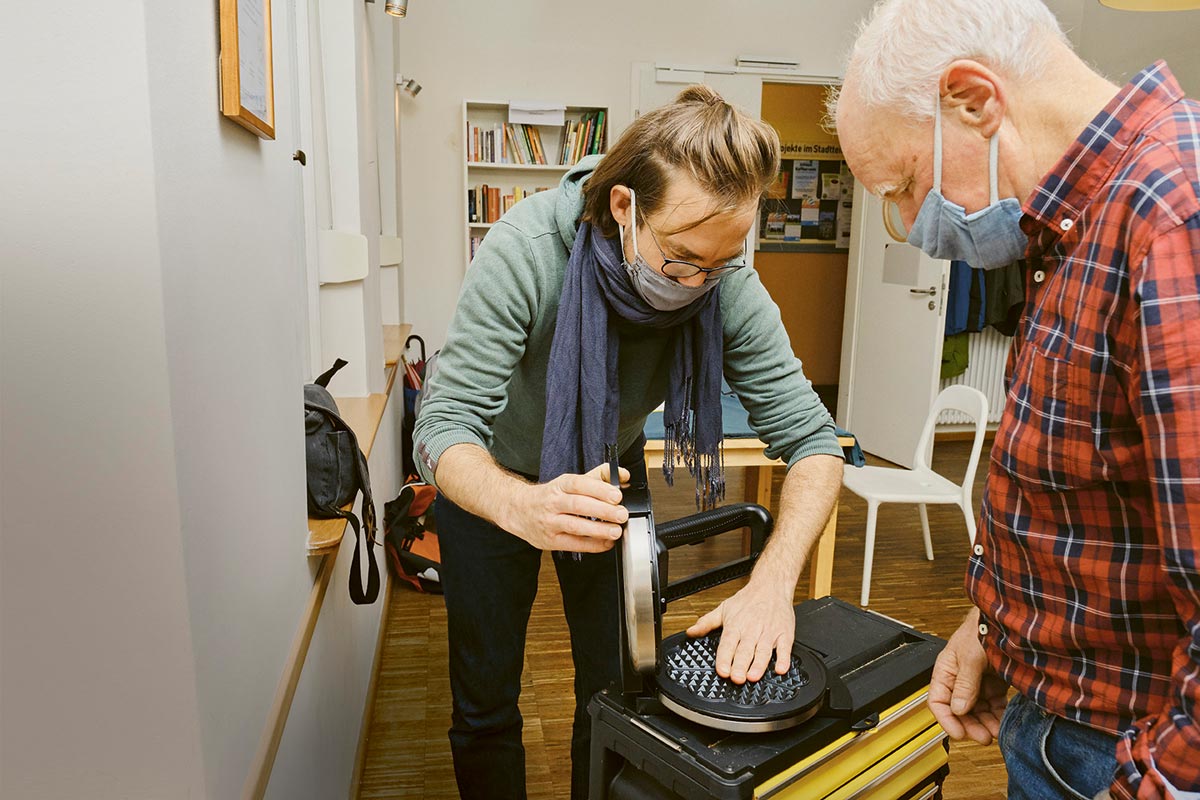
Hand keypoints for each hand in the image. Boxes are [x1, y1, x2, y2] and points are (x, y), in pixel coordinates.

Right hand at [502, 463, 629, 551]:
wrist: (518, 510)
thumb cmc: (550, 496)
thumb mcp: (570, 482)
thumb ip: (599, 477)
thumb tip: (624, 476)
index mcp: (560, 485)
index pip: (579, 484)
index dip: (599, 489)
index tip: (617, 495)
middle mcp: (553, 502)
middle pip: (578, 505)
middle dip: (603, 510)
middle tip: (621, 514)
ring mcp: (550, 522)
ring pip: (575, 526)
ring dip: (598, 529)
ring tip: (616, 531)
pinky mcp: (550, 540)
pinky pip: (573, 544)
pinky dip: (592, 545)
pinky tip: (606, 543)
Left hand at [687, 578, 795, 683]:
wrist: (771, 585)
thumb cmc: (748, 599)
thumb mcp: (723, 609)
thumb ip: (706, 622)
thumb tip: (690, 632)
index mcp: (736, 625)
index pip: (728, 644)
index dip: (724, 658)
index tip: (722, 670)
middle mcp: (752, 629)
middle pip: (745, 650)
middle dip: (740, 665)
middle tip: (736, 678)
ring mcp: (769, 632)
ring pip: (763, 651)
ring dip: (759, 665)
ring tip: (753, 676)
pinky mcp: (784, 633)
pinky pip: (785, 648)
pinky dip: (783, 659)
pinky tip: (780, 669)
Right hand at [928, 609, 1008, 744]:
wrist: (1007, 618)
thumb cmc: (982, 628)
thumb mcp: (970, 656)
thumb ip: (965, 684)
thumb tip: (958, 708)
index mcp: (946, 670)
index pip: (938, 700)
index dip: (946, 719)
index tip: (958, 734)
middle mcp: (960, 678)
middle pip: (959, 710)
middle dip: (970, 725)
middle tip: (983, 737)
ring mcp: (978, 681)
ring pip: (978, 710)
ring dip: (985, 723)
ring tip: (996, 732)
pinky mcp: (995, 682)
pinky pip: (994, 705)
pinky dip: (998, 715)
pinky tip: (1004, 721)